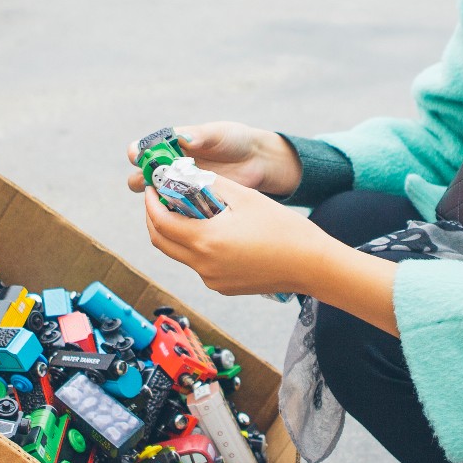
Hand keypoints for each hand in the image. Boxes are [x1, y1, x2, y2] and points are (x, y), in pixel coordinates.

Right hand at [124, 123, 300, 197]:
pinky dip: (174, 215)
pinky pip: (174, 214)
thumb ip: (200, 135)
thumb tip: (181, 137)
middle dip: (139, 180)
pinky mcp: (190, 206)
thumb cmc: (233, 140)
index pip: (142, 150)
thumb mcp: (218, 134)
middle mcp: (167, 169)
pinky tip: (181, 214)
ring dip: (155, 201)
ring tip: (167, 199)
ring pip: (154, 199)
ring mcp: (178, 189)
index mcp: (168, 147)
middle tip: (151, 181)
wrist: (256, 161)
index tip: (138, 156)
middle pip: (139, 178)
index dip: (136, 153)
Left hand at [142, 176, 401, 332]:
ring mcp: (212, 280)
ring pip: (179, 254)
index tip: (152, 187)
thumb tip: (190, 176)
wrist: (312, 266)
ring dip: (175, 232)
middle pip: (161, 242)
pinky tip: (210, 230)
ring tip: (185, 210)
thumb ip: (213, 185)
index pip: (161, 222)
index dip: (151, 203)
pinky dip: (195, 246)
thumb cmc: (284, 229)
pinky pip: (198, 264)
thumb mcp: (246, 198)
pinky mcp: (222, 287)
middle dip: (155, 218)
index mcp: (206, 240)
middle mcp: (203, 265)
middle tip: (160, 198)